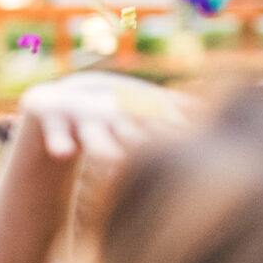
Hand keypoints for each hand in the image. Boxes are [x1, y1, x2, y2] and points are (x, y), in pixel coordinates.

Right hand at [16, 71, 184, 160]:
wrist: (51, 104)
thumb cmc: (106, 117)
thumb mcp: (136, 113)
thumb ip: (174, 112)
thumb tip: (212, 112)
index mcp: (135, 112)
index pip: (162, 127)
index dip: (177, 138)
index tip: (196, 154)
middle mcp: (111, 113)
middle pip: (132, 132)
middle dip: (145, 143)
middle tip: (160, 158)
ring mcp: (81, 115)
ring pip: (95, 135)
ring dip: (103, 146)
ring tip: (110, 159)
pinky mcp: (50, 117)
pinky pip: (54, 132)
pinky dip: (58, 141)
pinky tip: (63, 153)